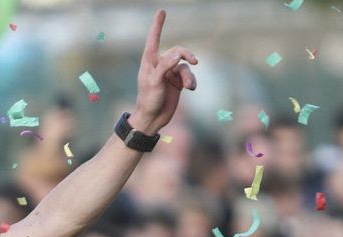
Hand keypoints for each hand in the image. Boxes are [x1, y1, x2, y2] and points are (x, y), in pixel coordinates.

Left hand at [130, 10, 197, 134]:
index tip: (162, 11)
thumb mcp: (154, 82)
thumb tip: (178, 53)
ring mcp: (169, 73)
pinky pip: (188, 75)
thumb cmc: (148, 100)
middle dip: (186, 55)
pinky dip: (191, 81)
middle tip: (194, 60)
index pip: (154, 39)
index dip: (158, 25)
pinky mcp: (177, 82)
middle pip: (177, 51)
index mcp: (149, 61)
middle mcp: (160, 64)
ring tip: (189, 86)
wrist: (152, 119)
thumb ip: (165, 66)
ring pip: (185, 66)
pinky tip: (191, 88)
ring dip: (189, 75)